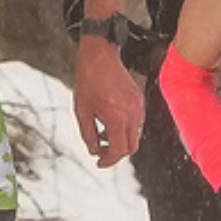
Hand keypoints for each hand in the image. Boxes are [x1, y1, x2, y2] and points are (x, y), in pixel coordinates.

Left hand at [72, 38, 144, 167]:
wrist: (100, 57)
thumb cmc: (88, 81)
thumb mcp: (81, 111)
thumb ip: (88, 134)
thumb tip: (94, 150)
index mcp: (117, 117)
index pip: (118, 150)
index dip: (108, 161)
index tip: (99, 163)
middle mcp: (132, 114)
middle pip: (131, 147)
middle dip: (116, 153)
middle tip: (101, 151)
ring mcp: (138, 107)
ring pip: (134, 135)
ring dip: (119, 139)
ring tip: (102, 131)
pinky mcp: (139, 101)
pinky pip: (136, 122)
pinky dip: (124, 128)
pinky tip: (110, 119)